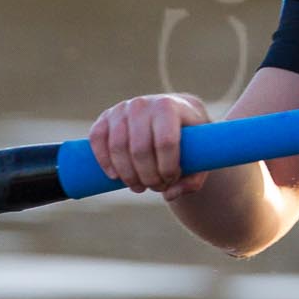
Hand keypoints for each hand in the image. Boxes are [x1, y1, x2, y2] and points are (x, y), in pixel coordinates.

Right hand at [88, 93, 211, 198]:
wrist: (174, 111)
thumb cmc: (190, 137)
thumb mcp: (201, 155)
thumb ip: (193, 179)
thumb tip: (169, 194)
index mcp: (169, 107)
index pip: (166, 142)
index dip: (168, 168)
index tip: (171, 180)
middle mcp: (143, 104)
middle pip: (140, 149)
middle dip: (147, 176)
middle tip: (156, 187)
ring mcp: (121, 109)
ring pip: (118, 147)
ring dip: (127, 174)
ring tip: (140, 187)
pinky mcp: (105, 117)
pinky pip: (97, 139)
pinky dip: (104, 161)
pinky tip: (115, 177)